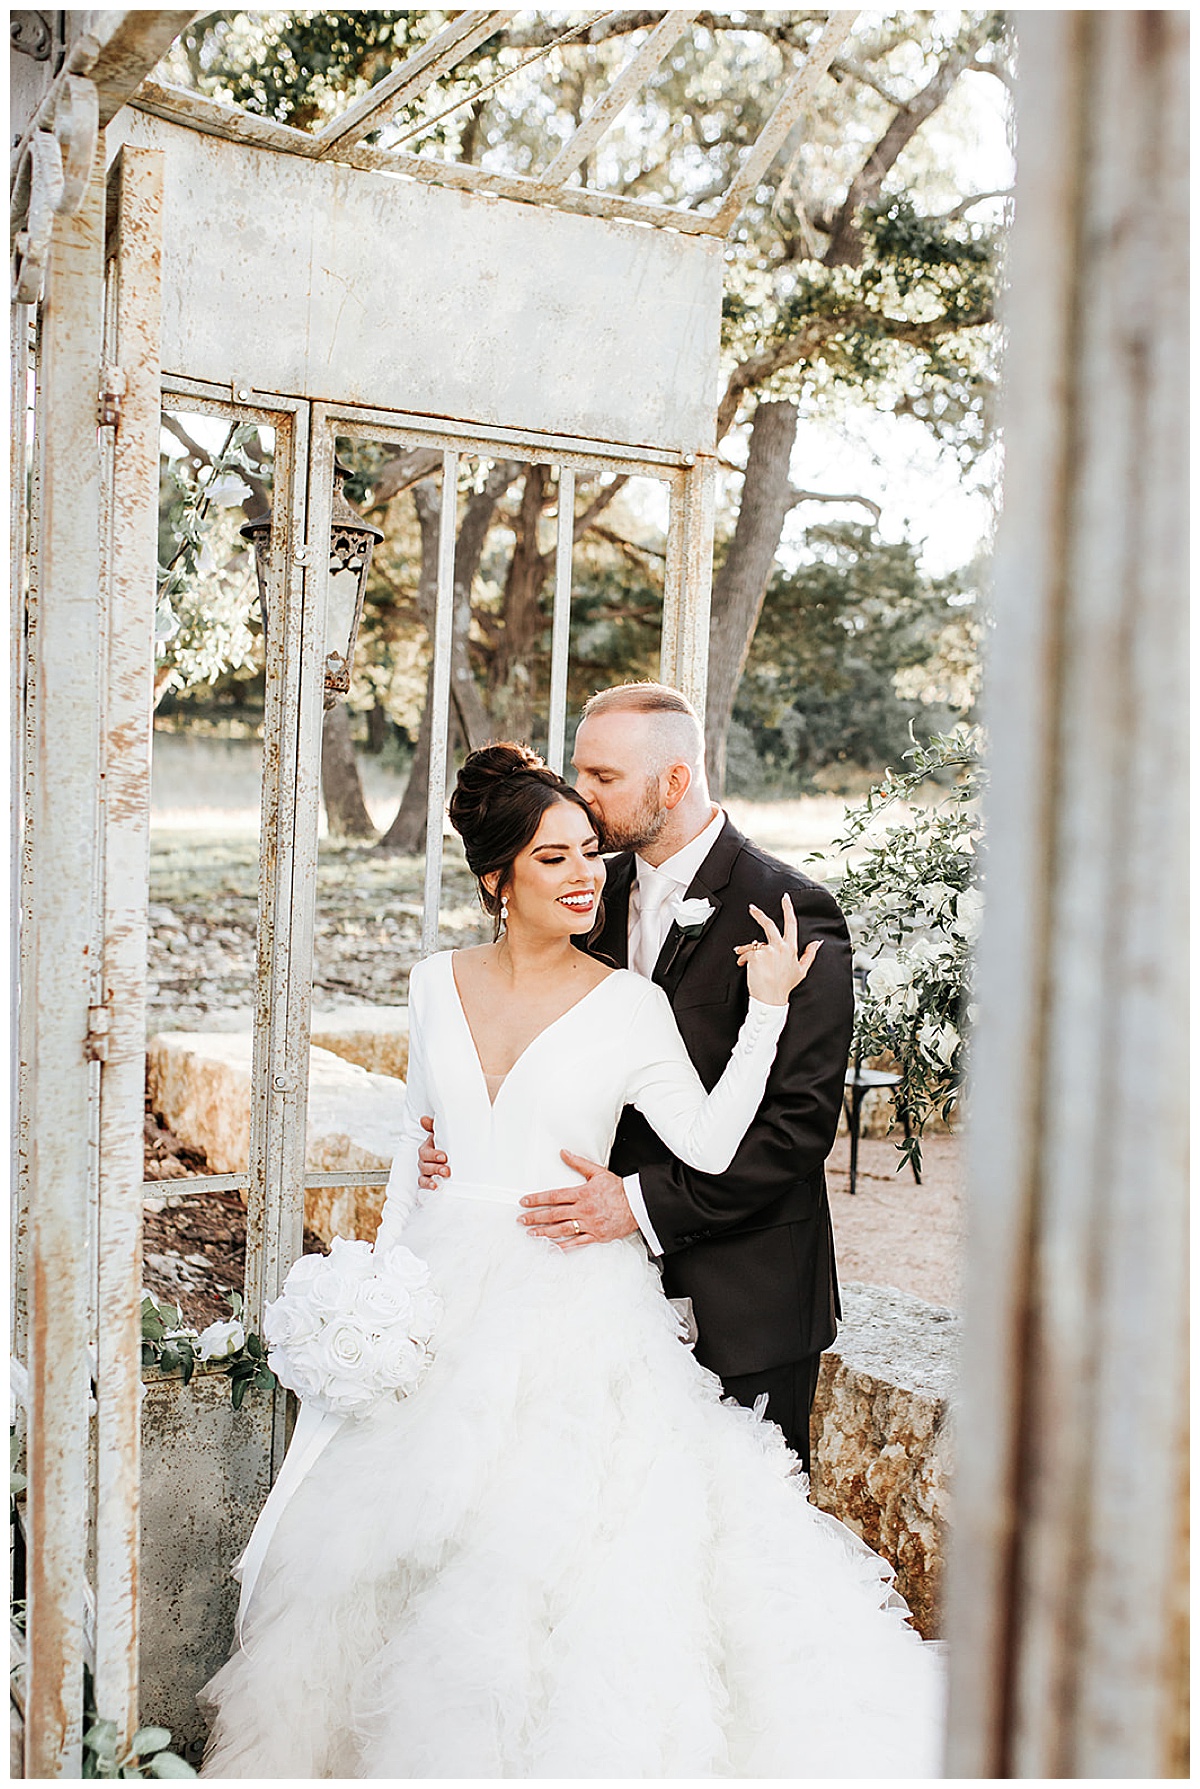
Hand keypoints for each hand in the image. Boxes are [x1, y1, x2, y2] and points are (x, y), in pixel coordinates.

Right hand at [417, 1115, 449, 1191]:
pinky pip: (424, 1184)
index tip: (444, 1157)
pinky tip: (436, 1187)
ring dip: (433, 1176)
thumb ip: (434, 1126)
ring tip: (444, 1177)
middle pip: (424, 1164)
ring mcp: (426, 1171)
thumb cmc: (449, 1144)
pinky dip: (428, 1185)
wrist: (459, 1159)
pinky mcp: (428, 1181)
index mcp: (429, 1147)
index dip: (433, 1155)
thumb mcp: (443, 1134)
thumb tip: (424, 1119)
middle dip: (435, 1167)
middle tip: (447, 1170)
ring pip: (424, 1174)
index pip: (425, 1151)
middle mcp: (425, 1160)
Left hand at [518, 1151, 639, 1248]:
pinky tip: (552, 1247)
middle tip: (521, 1219)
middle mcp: (584, 1209)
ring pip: (562, 1229)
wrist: (638, 1204)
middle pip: (554, 1214)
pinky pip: (577, 1242)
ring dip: (544, 1231)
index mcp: (582, 1193)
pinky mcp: (596, 1236)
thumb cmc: (618, 1189)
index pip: (554, 1196)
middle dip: (535, 1217)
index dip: (537, 1199)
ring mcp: (589, 1224)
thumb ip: (578, 1163)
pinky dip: (564, 1245)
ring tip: (531, 1233)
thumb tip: (563, 1153)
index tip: (524, 1202)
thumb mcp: (597, 1172)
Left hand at [733, 893, 821, 1005]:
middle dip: (759, 914)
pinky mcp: (756, 956)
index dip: (788, 909)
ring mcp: (767, 951)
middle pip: (769, 925)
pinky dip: (742, 958)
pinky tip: (743, 965)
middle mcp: (779, 947)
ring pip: (754, 943)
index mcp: (791, 948)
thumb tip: (818, 942)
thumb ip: (810, 954)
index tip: (785, 899)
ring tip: (743, 959)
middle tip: (752, 908)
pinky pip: (746, 953)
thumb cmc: (785, 986)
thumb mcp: (802, 970)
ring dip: (746, 949)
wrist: (771, 999)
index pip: (791, 924)